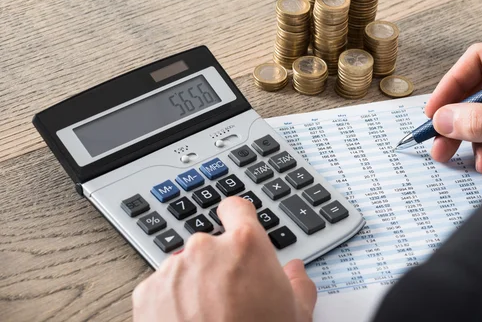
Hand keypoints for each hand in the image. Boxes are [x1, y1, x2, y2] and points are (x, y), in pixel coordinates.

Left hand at [132, 197, 316, 321]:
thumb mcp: (295, 314)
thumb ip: (298, 283)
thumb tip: (296, 272)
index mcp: (245, 245)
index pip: (236, 208)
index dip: (238, 217)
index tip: (237, 225)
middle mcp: (206, 249)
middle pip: (211, 243)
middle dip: (218, 263)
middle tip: (230, 294)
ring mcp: (173, 269)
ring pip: (186, 265)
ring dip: (194, 282)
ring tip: (208, 314)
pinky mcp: (147, 292)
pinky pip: (161, 287)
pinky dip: (170, 300)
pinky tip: (187, 321)